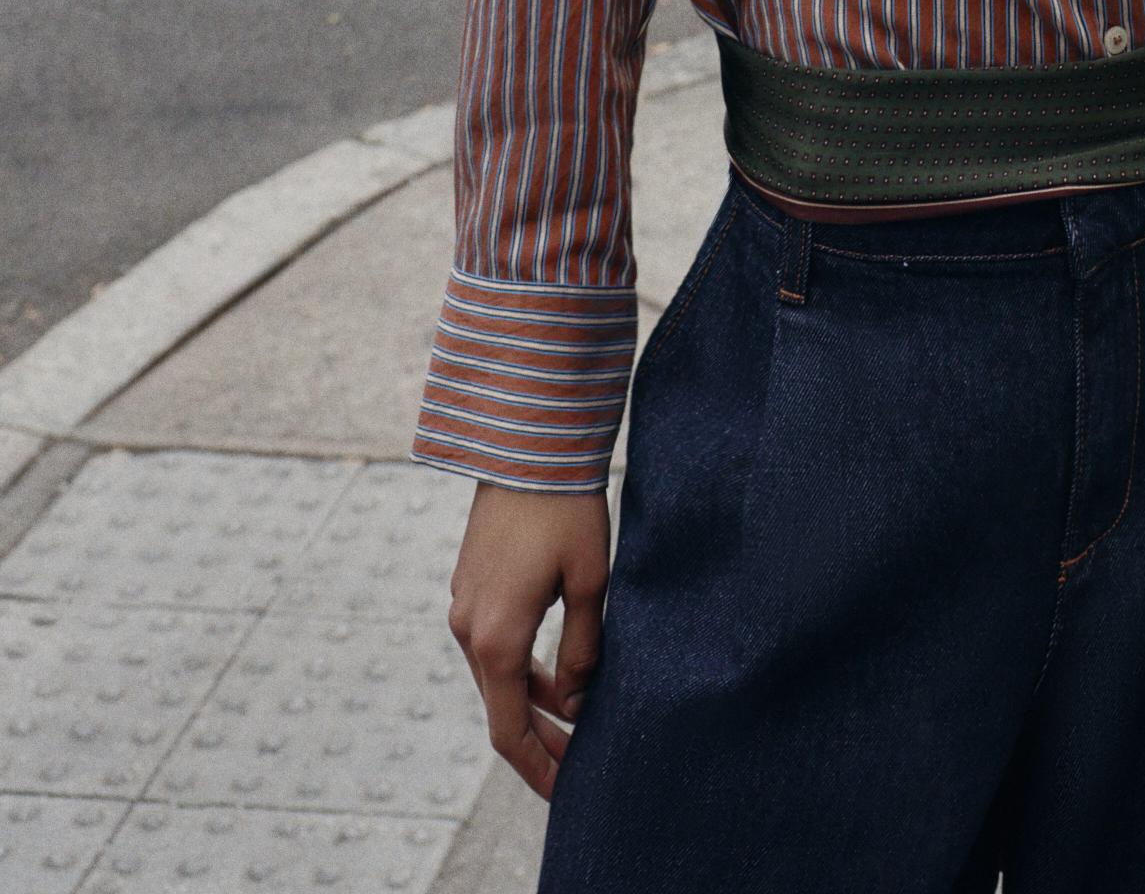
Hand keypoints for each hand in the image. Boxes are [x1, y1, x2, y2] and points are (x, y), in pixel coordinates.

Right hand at [446, 482, 612, 800]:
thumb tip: (579, 702)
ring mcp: (464, 606)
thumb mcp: (589, 582)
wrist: (526, 445)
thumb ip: (583, 648)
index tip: (565, 791)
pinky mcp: (470, 585)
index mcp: (497, 638)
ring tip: (576, 722)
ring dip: (532, 703)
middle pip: (501, 708)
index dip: (538, 766)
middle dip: (538, 741)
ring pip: (497, 676)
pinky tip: (556, 675)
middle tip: (576, 766)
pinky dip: (522, 670)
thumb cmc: (565, 509)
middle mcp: (468, 629)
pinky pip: (493, 646)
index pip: (510, 729)